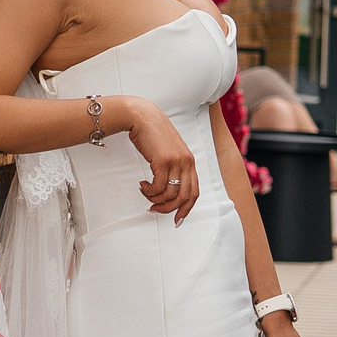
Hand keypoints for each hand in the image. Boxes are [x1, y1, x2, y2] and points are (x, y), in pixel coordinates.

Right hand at [122, 100, 198, 222]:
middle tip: (154, 209)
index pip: (194, 192)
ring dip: (155, 199)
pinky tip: (142, 185)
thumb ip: (173, 167)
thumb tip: (168, 190)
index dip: (186, 209)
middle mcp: (187, 162)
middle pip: (184, 197)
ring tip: (145, 193)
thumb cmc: (152, 134)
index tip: (177, 220)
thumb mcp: (169, 151)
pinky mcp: (163, 161)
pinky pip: (159, 186)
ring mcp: (176, 161)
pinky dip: (149, 191)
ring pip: (170, 194)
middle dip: (169, 209)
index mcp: (190, 161)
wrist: (142, 117)